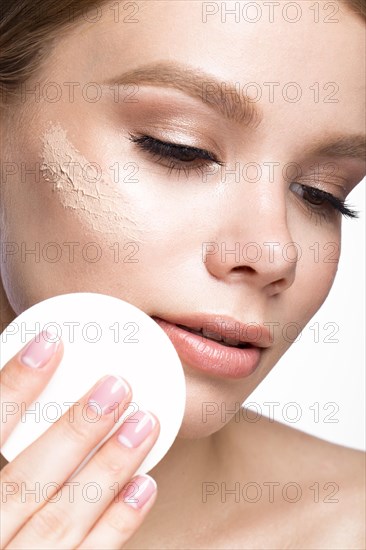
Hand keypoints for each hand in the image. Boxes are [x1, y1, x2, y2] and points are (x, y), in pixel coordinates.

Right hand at [0, 330, 159, 548]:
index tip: (50, 343)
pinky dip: (117, 524)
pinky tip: (144, 485)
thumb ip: (7, 452)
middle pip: (24, 484)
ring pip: (61, 523)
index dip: (12, 388)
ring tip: (143, 423)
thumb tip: (29, 384)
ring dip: (107, 469)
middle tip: (116, 385)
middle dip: (73, 432)